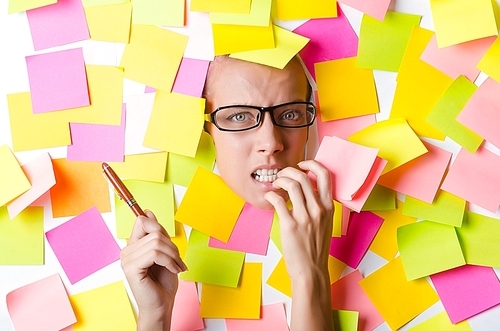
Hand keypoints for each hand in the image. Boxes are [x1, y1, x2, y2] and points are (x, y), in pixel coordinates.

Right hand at [120, 210, 186, 329]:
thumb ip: (156, 234)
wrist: (162, 305)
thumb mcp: (164, 253)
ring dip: (173, 255)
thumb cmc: (163, 282)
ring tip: (177, 266)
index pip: (142, 221)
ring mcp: (127, 260)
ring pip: (157, 242)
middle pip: (154, 231)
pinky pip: (155, 254)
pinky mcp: (131, 269)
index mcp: (133, 246)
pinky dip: (169, 261)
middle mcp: (127, 251)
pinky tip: (173, 270)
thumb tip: (148, 213)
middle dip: (172, 245)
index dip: (159, 228)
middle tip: (178, 260)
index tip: (169, 245)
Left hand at [264, 160, 333, 330]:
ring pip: (291, 185)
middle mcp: (319, 209)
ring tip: (275, 184)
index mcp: (328, 207)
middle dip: (289, 170)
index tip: (302, 164)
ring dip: (280, 179)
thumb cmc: (316, 248)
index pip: (325, 175)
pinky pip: (279, 200)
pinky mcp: (291, 225)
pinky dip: (271, 194)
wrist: (311, 270)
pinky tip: (270, 197)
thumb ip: (318, 206)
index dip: (312, 164)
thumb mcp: (325, 223)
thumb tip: (305, 190)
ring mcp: (305, 217)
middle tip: (282, 175)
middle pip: (303, 176)